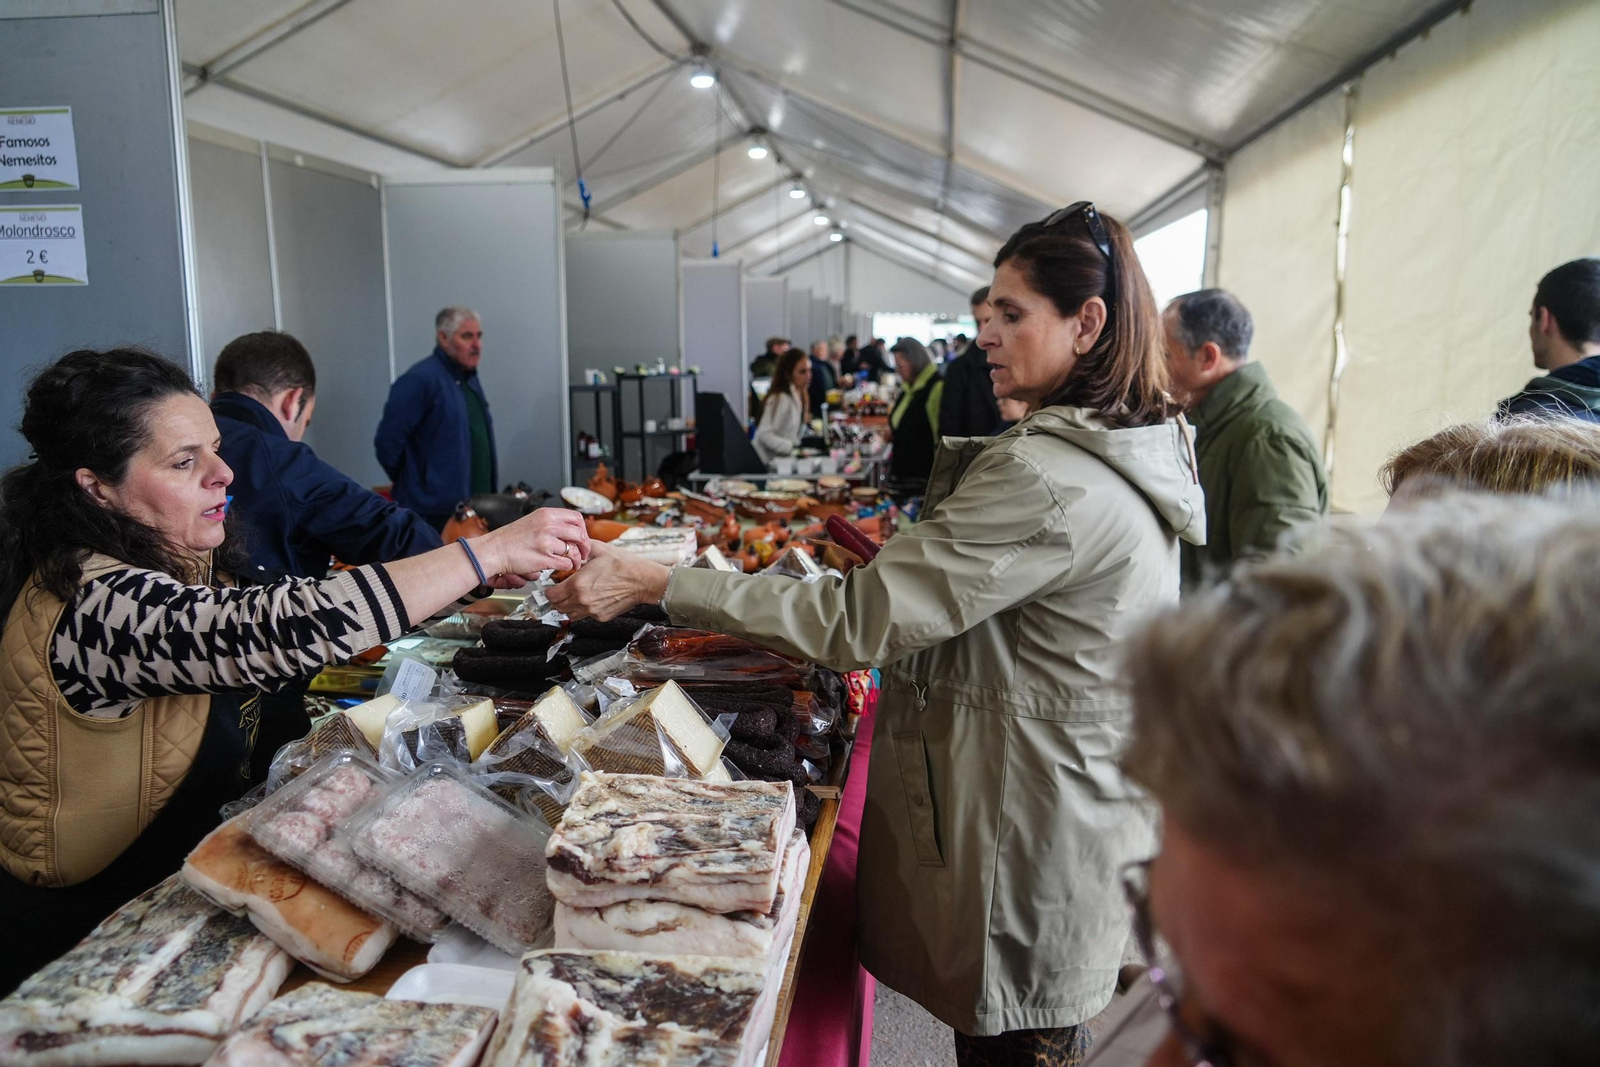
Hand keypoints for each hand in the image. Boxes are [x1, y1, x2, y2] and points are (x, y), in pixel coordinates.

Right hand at [478, 507, 589, 579]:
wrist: (494, 550)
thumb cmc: (511, 539)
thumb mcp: (533, 521)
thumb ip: (551, 523)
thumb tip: (571, 530)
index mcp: (546, 514)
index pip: (576, 518)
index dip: (583, 529)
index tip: (581, 537)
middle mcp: (548, 525)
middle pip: (580, 534)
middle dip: (585, 545)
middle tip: (583, 552)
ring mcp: (546, 542)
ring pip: (574, 550)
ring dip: (577, 559)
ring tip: (574, 562)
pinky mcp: (544, 558)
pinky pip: (566, 563)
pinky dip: (567, 566)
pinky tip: (563, 566)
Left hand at [547, 542, 669, 620]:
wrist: (643, 580)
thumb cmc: (624, 565)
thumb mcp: (599, 549)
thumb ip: (581, 548)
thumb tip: (571, 545)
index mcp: (577, 584)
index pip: (551, 595)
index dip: (549, 590)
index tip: (553, 586)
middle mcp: (582, 600)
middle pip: (557, 607)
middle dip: (557, 599)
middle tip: (562, 591)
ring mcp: (591, 611)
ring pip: (569, 614)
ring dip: (569, 606)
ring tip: (576, 595)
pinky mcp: (601, 617)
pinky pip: (585, 616)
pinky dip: (584, 609)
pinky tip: (592, 598)